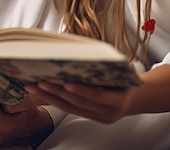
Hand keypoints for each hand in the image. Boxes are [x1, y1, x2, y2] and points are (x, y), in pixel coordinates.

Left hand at [25, 64, 169, 122]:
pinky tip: (40, 93)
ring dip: (49, 97)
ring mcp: (98, 117)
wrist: (137, 97)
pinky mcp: (90, 117)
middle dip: (57, 92)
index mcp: (119, 100)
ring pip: (70, 108)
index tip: (66, 82)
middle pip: (78, 103)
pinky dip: (54, 100)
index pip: (98, 96)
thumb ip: (105, 66)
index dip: (82, 90)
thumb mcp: (123, 70)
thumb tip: (80, 53)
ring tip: (32, 86)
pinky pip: (69, 109)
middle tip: (39, 81)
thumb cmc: (127, 77)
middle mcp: (108, 112)